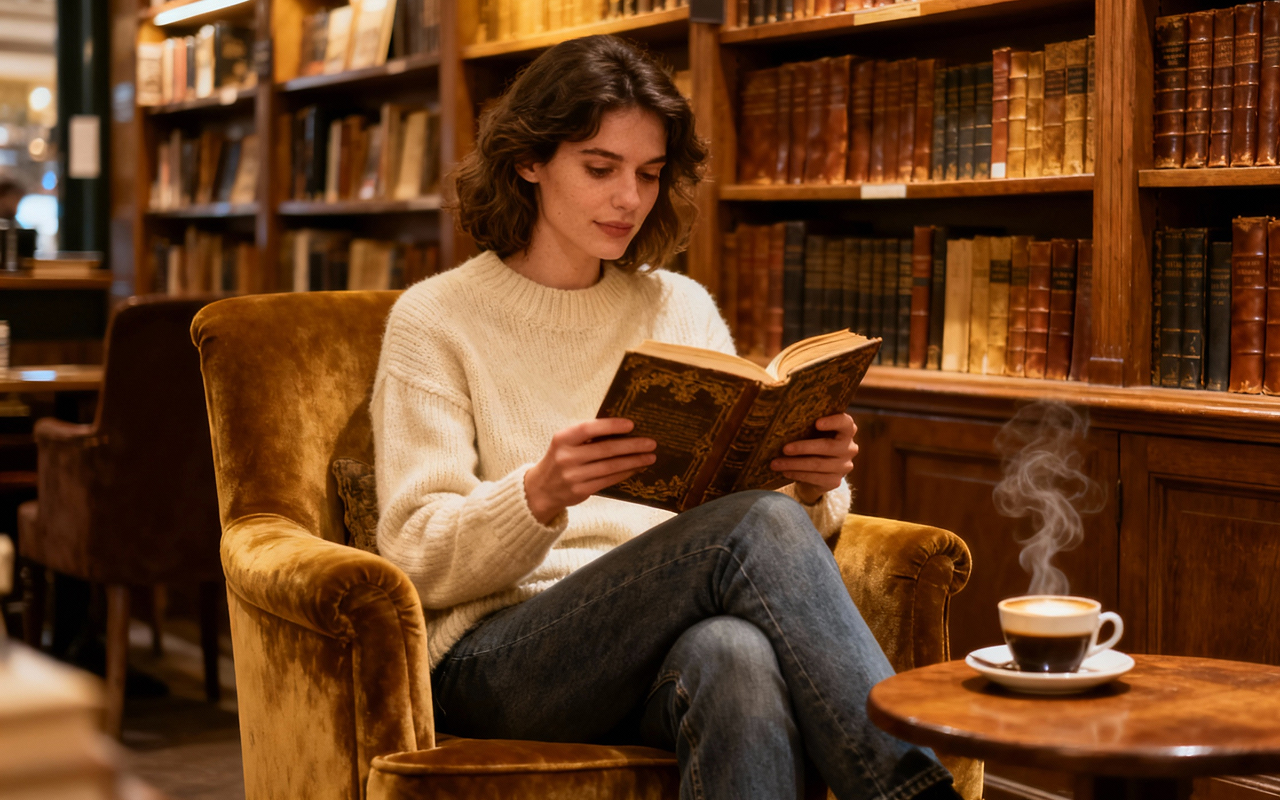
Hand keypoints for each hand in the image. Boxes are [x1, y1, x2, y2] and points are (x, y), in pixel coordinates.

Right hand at [524, 418, 655, 523]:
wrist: (541, 488)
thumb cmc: (560, 458)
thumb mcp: (565, 443)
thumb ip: (587, 436)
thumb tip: (623, 429)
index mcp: (563, 439)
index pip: (588, 429)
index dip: (610, 426)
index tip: (631, 425)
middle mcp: (567, 457)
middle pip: (605, 450)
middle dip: (631, 446)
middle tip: (651, 443)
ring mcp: (573, 476)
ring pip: (610, 467)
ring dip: (634, 461)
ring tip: (650, 456)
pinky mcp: (581, 491)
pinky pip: (608, 480)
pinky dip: (625, 473)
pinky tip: (637, 468)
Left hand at [771, 413, 858, 504]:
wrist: (820, 469)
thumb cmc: (814, 440)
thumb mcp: (814, 431)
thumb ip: (808, 423)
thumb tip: (783, 419)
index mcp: (847, 430)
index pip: (845, 423)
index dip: (833, 422)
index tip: (817, 423)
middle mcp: (849, 448)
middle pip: (827, 446)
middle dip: (803, 447)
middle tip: (784, 449)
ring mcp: (844, 466)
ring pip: (817, 464)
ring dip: (794, 464)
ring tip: (776, 464)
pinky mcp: (835, 481)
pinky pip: (815, 478)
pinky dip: (797, 474)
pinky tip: (785, 472)